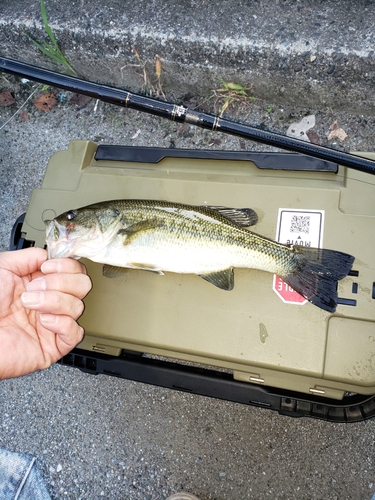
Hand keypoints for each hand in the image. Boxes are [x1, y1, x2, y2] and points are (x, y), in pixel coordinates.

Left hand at [0, 247, 91, 379]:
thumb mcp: (3, 267)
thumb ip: (31, 256)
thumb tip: (51, 256)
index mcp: (40, 283)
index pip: (74, 270)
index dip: (66, 265)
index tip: (47, 267)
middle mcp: (49, 302)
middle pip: (82, 285)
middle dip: (62, 282)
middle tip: (36, 287)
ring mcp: (52, 323)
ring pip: (78, 307)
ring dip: (54, 301)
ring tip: (30, 304)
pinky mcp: (53, 345)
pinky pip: (76, 333)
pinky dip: (63, 324)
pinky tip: (44, 321)